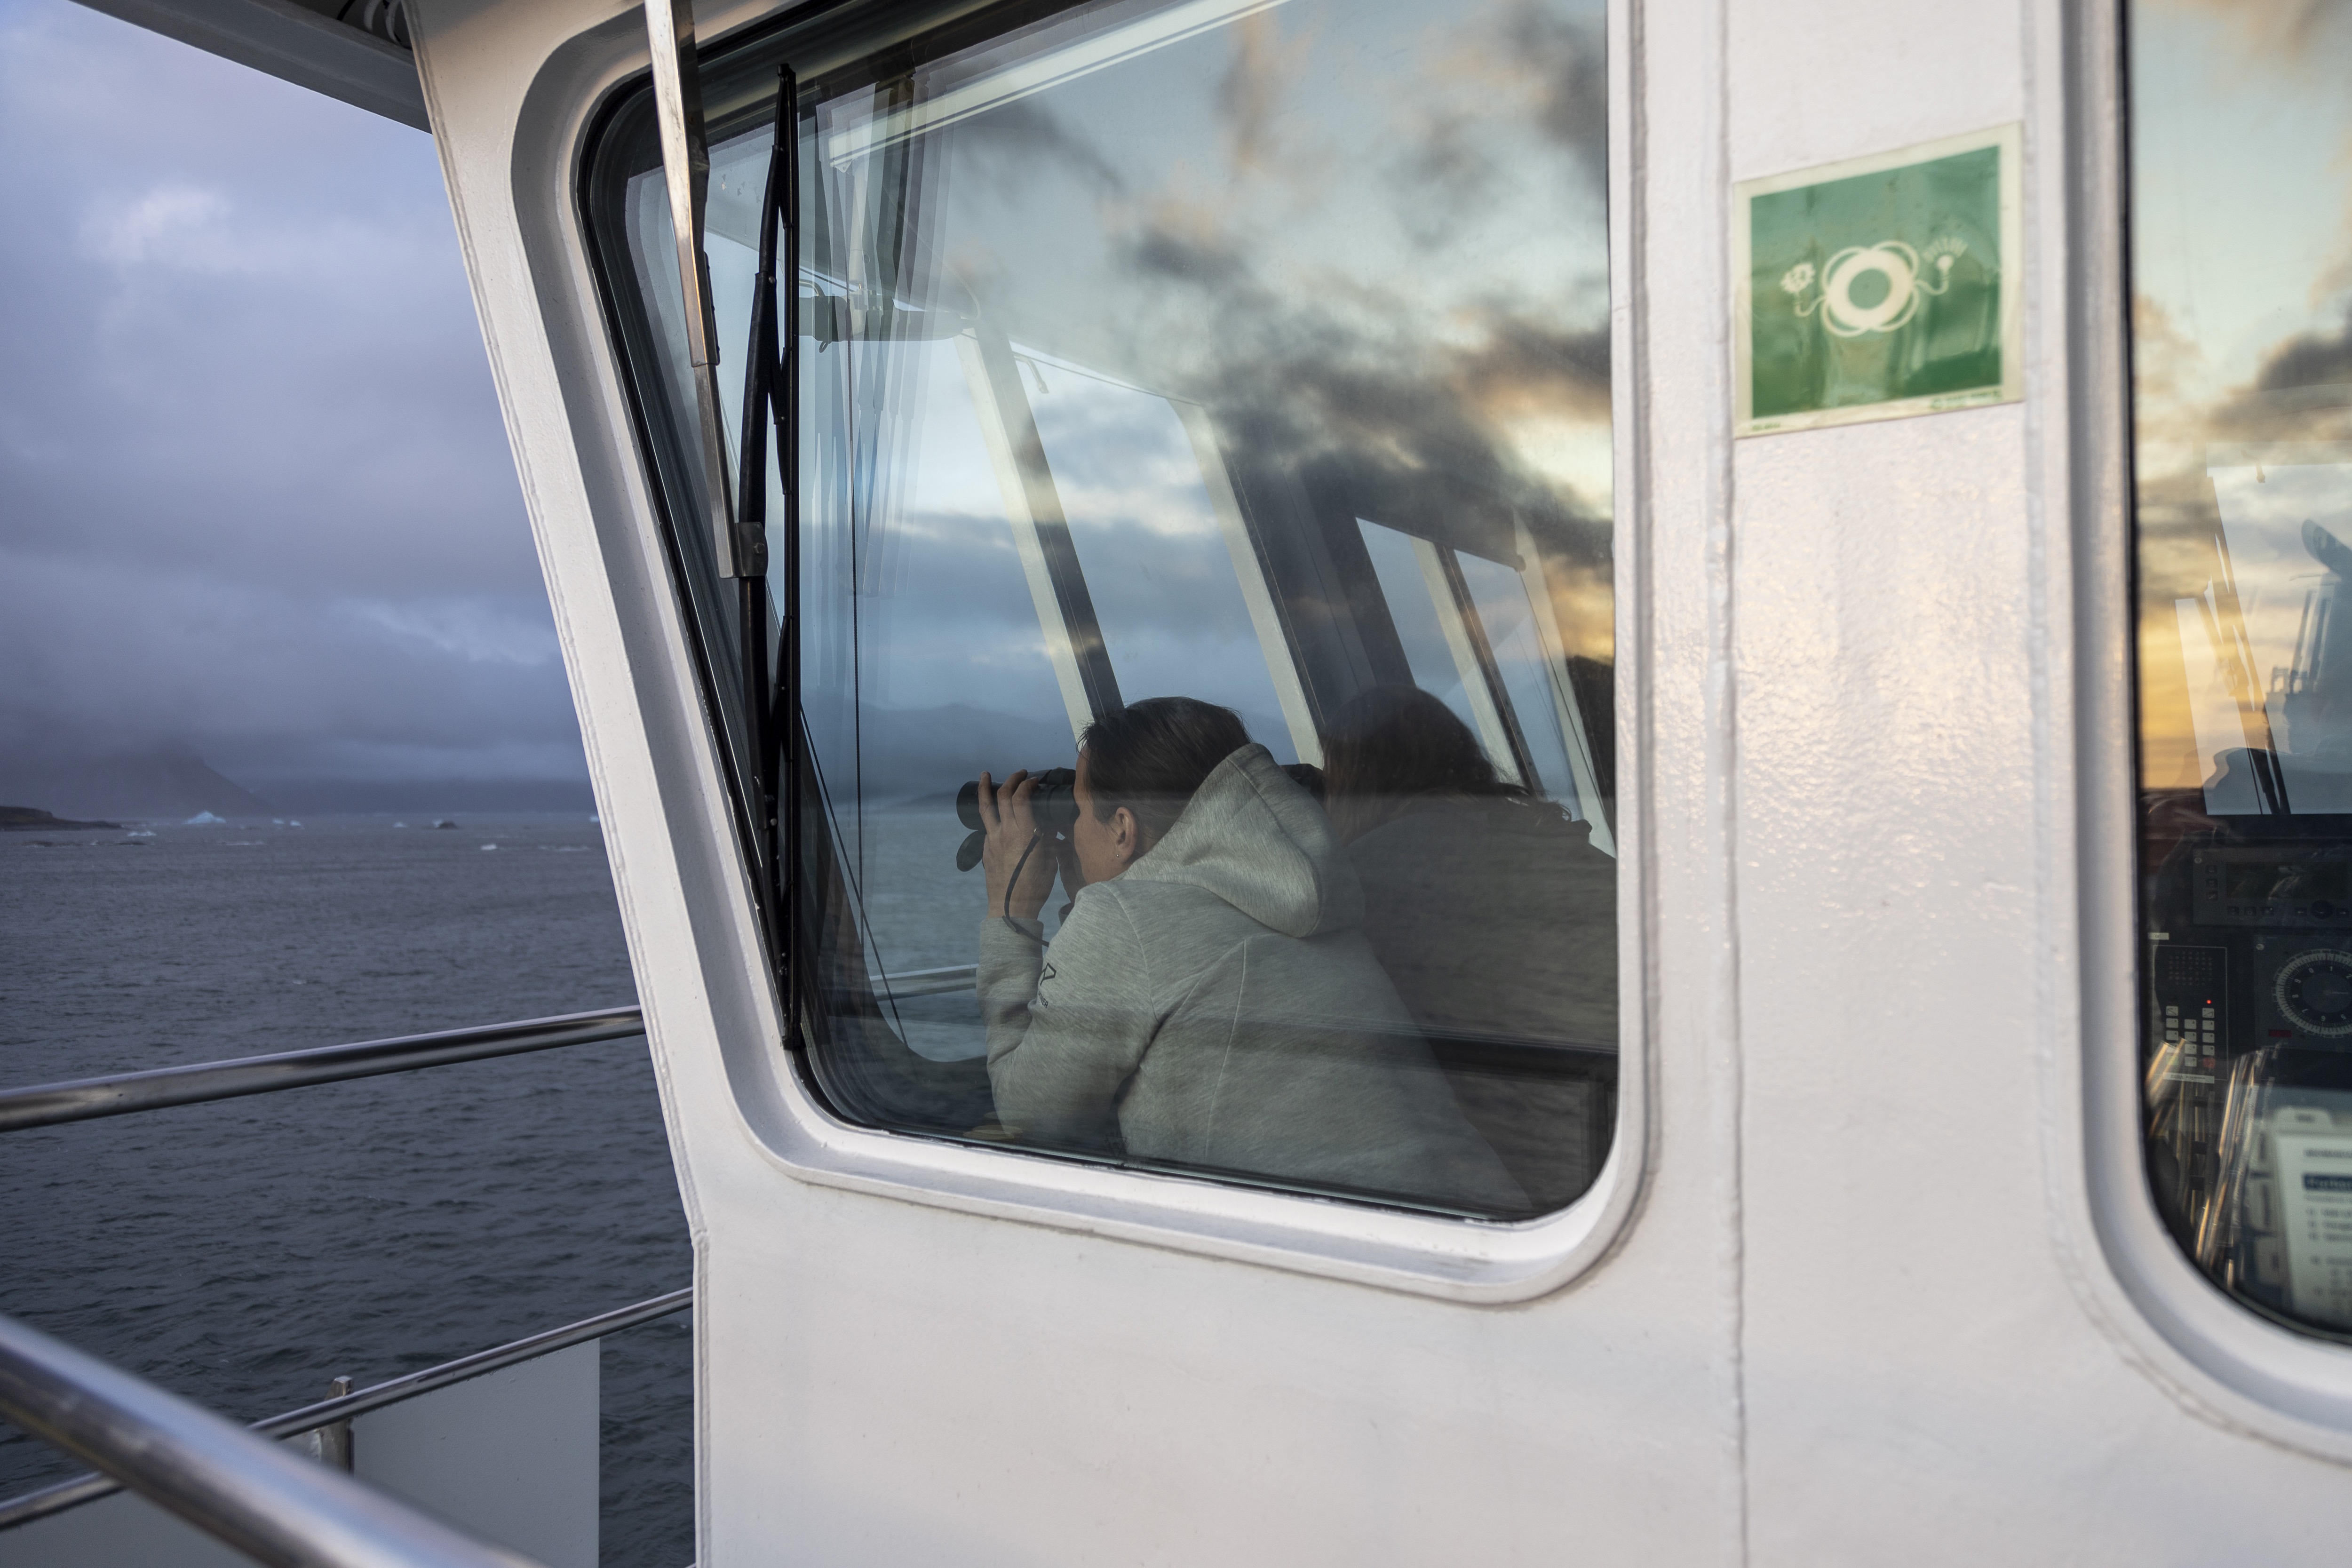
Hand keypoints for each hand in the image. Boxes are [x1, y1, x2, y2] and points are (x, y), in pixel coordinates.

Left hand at [977, 769, 1058, 920]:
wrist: (1011, 908)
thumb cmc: (1035, 887)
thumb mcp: (1049, 860)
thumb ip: (1048, 838)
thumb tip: (1049, 823)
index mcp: (1023, 834)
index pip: (1021, 798)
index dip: (1027, 784)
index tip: (1035, 781)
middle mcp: (1005, 833)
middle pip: (1003, 796)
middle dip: (1012, 780)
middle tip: (1021, 774)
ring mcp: (992, 840)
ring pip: (985, 807)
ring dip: (986, 788)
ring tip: (986, 775)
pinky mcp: (986, 849)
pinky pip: (987, 824)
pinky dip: (990, 812)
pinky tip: (995, 811)